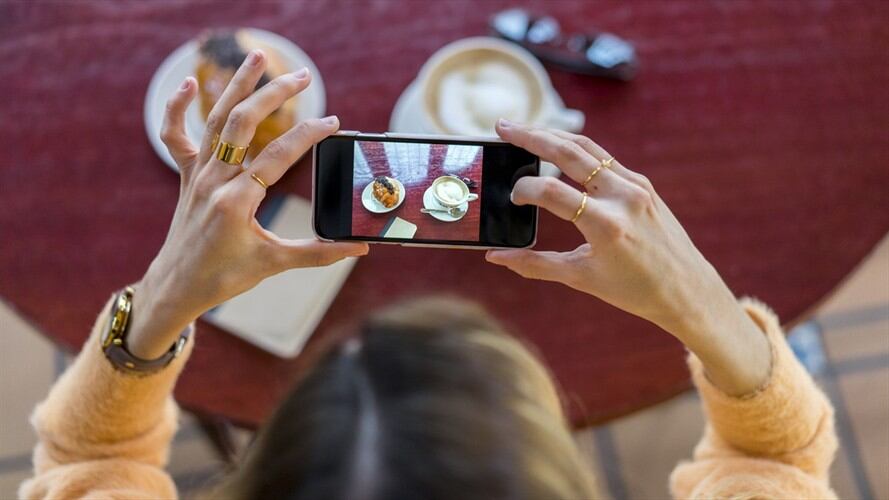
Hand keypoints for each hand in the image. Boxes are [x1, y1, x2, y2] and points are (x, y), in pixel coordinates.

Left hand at [127, 50, 367, 358]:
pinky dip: (177, 108)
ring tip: (259, 57)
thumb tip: (359, 247)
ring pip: (214, 119)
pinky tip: (190, 83)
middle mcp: (215, 181)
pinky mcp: (188, 177)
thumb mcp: (273, 264)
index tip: (332, 123)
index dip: (308, 135)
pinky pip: (176, 136)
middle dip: (274, 94)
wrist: (177, 287)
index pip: (278, 156)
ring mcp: (198, 175)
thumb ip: (319, 253)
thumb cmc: (224, 278)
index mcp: (237, 202)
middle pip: (243, 122)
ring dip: (236, 85)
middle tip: (303, 76)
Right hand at [487, 120, 769, 394]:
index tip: (512, 197)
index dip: (526, 189)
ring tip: (523, 130)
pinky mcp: (642, 183)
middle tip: (503, 127)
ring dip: (553, 135)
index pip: (554, 192)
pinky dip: (576, 149)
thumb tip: (495, 258)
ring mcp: (636, 186)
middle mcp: (623, 198)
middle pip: (570, 153)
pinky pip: (603, 158)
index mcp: (606, 226)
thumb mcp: (581, 278)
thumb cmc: (634, 290)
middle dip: (532, 137)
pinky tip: (556, 147)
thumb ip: (535, 265)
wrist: (687, 289)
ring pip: (587, 148)